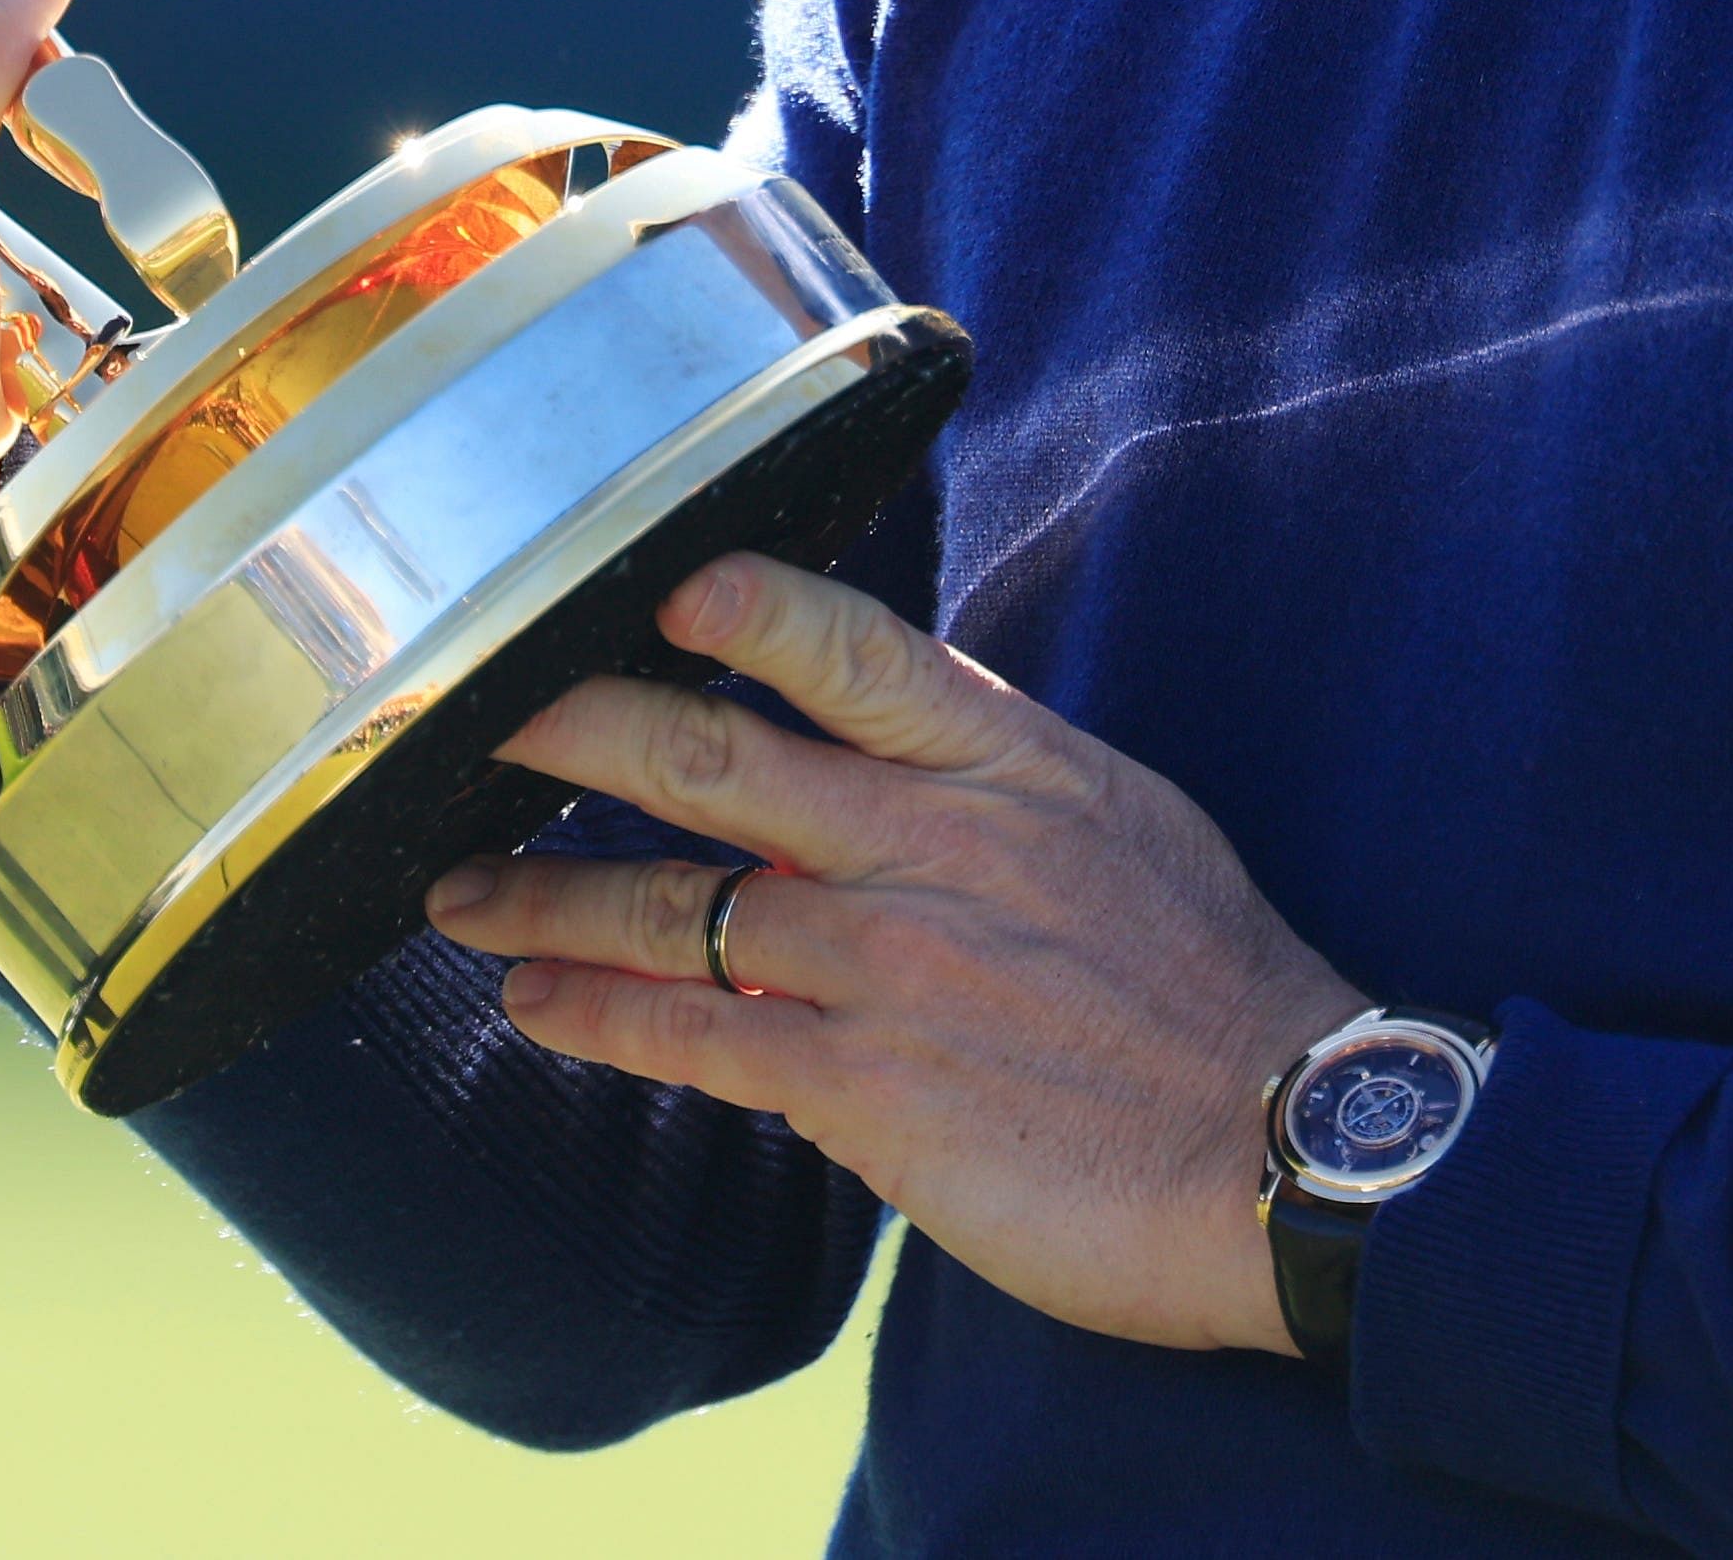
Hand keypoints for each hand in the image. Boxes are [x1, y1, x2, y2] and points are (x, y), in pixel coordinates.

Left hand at [425, 557, 1366, 1356]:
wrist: (1279, 1153)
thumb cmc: (1208, 988)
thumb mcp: (1120, 825)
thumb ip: (989, 780)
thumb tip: (879, 751)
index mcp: (1008, 766)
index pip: (856, 652)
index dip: (746, 606)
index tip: (657, 579)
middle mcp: (936, 848)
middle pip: (716, 761)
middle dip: (573, 731)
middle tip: (471, 716)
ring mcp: (892, 968)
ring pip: (675, 907)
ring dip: (543, 896)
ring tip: (453, 890)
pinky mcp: (868, 1091)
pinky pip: (696, 1039)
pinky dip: (596, 1016)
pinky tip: (534, 1003)